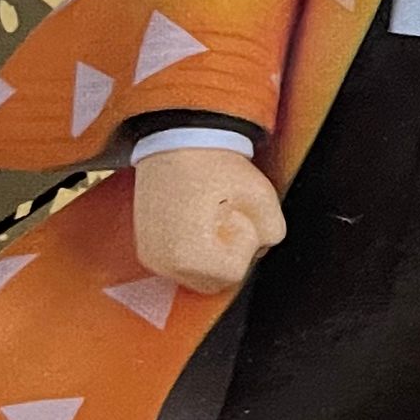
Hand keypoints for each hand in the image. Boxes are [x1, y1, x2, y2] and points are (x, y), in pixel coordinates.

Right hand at [132, 147, 285, 294]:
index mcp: (188, 255)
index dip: (244, 240)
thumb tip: (263, 246)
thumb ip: (273, 231)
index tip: (233, 211)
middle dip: (227, 254)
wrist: (176, 137)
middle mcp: (164, 263)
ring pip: (197, 277)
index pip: (235, 272)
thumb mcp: (260, 195)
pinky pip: (179, 266)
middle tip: (223, 215)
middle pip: (215, 282)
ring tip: (207, 218)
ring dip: (210, 256)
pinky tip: (193, 222)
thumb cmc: (215, 164)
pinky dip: (192, 252)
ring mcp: (151, 258)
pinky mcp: (145, 249)